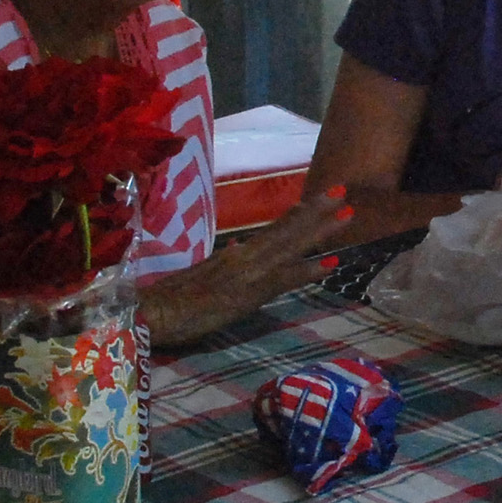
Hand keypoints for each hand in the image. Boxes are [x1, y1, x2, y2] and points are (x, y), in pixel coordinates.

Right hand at [141, 187, 352, 344]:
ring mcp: (249, 272)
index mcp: (236, 253)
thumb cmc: (170, 298)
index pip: (274, 229)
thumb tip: (238, 247)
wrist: (153, 312)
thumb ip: (225, 260)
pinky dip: (308, 270)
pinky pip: (284, 279)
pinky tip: (331, 264)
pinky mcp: (249, 292)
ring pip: (291, 245)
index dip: (299, 214)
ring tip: (348, 214)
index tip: (321, 198)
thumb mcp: (202, 273)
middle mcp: (245, 255)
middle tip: (343, 190)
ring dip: (321, 230)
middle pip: (287, 229)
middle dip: (317, 211)